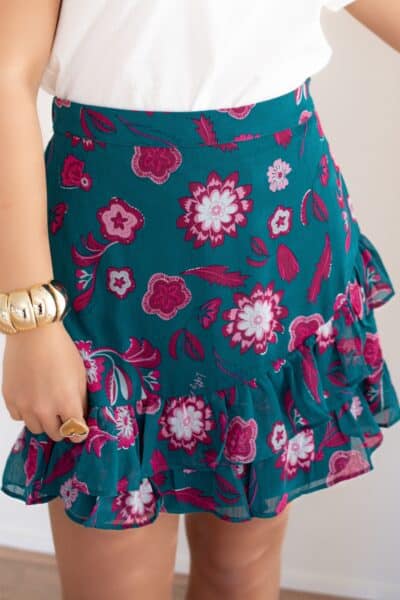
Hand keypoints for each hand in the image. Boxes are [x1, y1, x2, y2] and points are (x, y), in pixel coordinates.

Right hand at [1, 321, 88, 442]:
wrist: (34, 334)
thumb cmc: (60, 349)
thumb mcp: (80, 375)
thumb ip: (80, 399)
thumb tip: (80, 415)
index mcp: (67, 403)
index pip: (76, 431)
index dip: (80, 431)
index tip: (80, 429)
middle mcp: (45, 409)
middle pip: (55, 434)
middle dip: (63, 428)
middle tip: (64, 418)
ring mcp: (25, 406)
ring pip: (36, 429)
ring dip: (44, 422)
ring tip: (47, 407)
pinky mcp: (10, 399)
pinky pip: (19, 417)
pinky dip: (26, 413)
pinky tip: (32, 399)